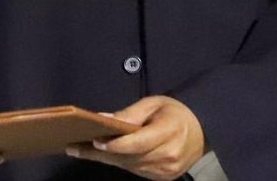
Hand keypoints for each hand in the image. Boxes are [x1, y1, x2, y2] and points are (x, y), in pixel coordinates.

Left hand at [65, 96, 205, 180]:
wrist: (202, 131)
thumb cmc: (175, 112)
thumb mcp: (154, 104)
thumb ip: (130, 113)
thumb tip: (104, 119)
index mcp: (169, 132)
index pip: (138, 143)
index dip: (115, 144)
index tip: (94, 141)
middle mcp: (168, 156)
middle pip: (128, 157)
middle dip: (100, 153)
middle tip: (74, 147)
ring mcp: (166, 170)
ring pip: (128, 166)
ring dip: (105, 158)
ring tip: (80, 149)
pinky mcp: (162, 178)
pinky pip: (134, 170)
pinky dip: (118, 161)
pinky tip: (102, 154)